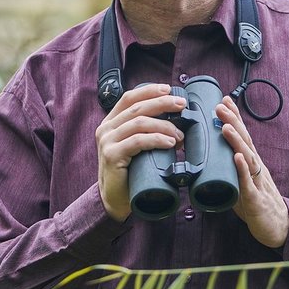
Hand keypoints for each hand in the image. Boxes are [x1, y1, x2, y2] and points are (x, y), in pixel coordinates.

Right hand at [94, 84, 185, 220]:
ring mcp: (107, 141)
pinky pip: (137, 141)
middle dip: (162, 103)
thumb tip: (178, 122)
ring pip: (139, 122)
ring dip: (164, 125)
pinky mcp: (112, 155)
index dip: (150, 90)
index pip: (129, 97)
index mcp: (111, 122)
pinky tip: (170, 142)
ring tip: (180, 135)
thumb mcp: (136, 146)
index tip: (169, 89)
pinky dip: (157, 139)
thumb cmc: (130, 172)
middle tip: (182, 105)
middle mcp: (106, 128)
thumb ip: (147, 131)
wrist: (114, 199)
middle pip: (137, 107)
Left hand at [217, 96, 288, 247]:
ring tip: (225, 126)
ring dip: (236, 140)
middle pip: (245, 140)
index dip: (234, 118)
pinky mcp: (255, 198)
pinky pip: (249, 182)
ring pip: (248, 157)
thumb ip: (228, 171)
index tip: (224, 100)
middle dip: (232, 122)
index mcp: (252, 163)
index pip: (243, 136)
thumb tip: (205, 163)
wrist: (278, 227)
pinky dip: (243, 168)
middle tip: (220, 106)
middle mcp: (256, 167)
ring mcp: (257, 181)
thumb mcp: (240, 183)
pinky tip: (237, 157)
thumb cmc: (257, 204)